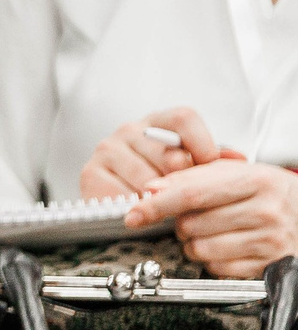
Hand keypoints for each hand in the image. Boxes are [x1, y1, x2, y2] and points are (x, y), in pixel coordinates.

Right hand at [80, 107, 240, 197]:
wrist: (116, 196)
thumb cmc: (157, 178)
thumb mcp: (187, 165)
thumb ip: (211, 161)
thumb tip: (238, 159)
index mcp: (157, 122)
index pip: (183, 119)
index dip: (202, 144)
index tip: (209, 167)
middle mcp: (129, 130)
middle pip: (168, 153)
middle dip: (182, 182)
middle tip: (187, 198)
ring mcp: (107, 150)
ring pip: (146, 179)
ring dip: (159, 199)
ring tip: (164, 208)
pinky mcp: (90, 173)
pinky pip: (122, 195)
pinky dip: (136, 208)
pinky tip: (142, 210)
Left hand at [127, 159, 297, 279]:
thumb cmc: (269, 192)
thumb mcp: (237, 173)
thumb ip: (193, 177)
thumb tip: (152, 190)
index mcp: (256, 180)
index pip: (192, 194)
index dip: (156, 204)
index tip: (134, 213)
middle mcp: (266, 211)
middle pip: (191, 224)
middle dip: (181, 223)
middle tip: (198, 217)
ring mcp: (270, 240)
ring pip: (200, 249)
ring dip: (194, 243)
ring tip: (214, 231)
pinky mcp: (269, 265)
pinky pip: (217, 268)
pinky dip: (212, 260)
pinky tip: (226, 246)